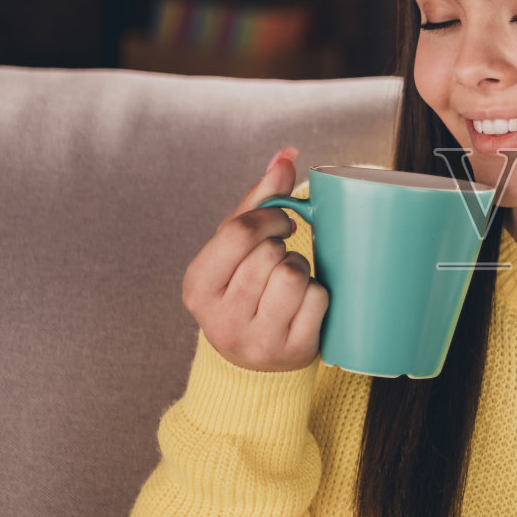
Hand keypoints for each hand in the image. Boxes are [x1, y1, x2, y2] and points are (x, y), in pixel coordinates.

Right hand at [180, 146, 328, 371]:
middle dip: (284, 249)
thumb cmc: (245, 288)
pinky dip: (319, 295)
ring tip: (291, 281)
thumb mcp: (237, 247)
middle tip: (281, 260)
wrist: (256, 362)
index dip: (268, 219)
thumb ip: (258, 199)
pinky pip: (318, 301)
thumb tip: (286, 154)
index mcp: (197, 286)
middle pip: (270, 254)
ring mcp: (256, 340)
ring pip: (294, 276)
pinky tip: (305, 304)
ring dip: (302, 270)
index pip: (239, 232)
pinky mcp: (293, 353)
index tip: (280, 223)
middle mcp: (220, 319)